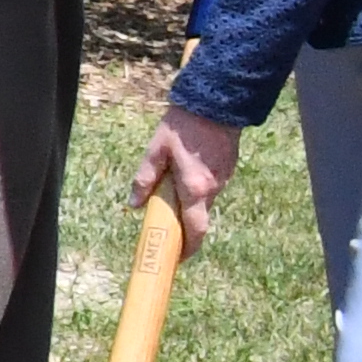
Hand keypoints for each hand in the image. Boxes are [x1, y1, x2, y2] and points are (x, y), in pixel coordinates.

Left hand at [129, 102, 245, 253]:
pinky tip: (185, 170)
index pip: (196, 230)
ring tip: (171, 185)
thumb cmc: (182, 127)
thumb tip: (135, 204)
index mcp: (195, 189)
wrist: (216, 104)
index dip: (188, 249)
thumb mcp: (156, 151)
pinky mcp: (227, 169)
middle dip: (183, 224)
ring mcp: (223, 180)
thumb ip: (145, 179)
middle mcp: (213, 189)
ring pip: (204, 201)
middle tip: (165, 222)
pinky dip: (197, 188)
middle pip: (198, 218)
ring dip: (189, 202)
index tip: (178, 258)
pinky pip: (210, 187)